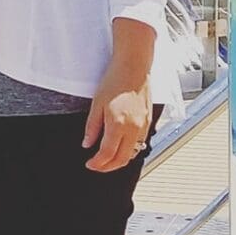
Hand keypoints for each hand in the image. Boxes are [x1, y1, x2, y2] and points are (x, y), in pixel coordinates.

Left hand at [83, 52, 152, 171]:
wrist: (134, 67)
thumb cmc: (115, 80)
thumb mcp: (97, 104)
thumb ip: (92, 127)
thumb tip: (87, 143)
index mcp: (118, 125)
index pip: (107, 154)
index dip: (97, 163)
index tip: (90, 164)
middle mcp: (133, 129)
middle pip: (122, 159)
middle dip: (108, 167)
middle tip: (97, 166)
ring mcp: (143, 126)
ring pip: (133, 153)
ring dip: (120, 160)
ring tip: (107, 159)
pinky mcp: (148, 122)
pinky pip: (140, 143)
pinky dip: (130, 150)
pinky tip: (121, 147)